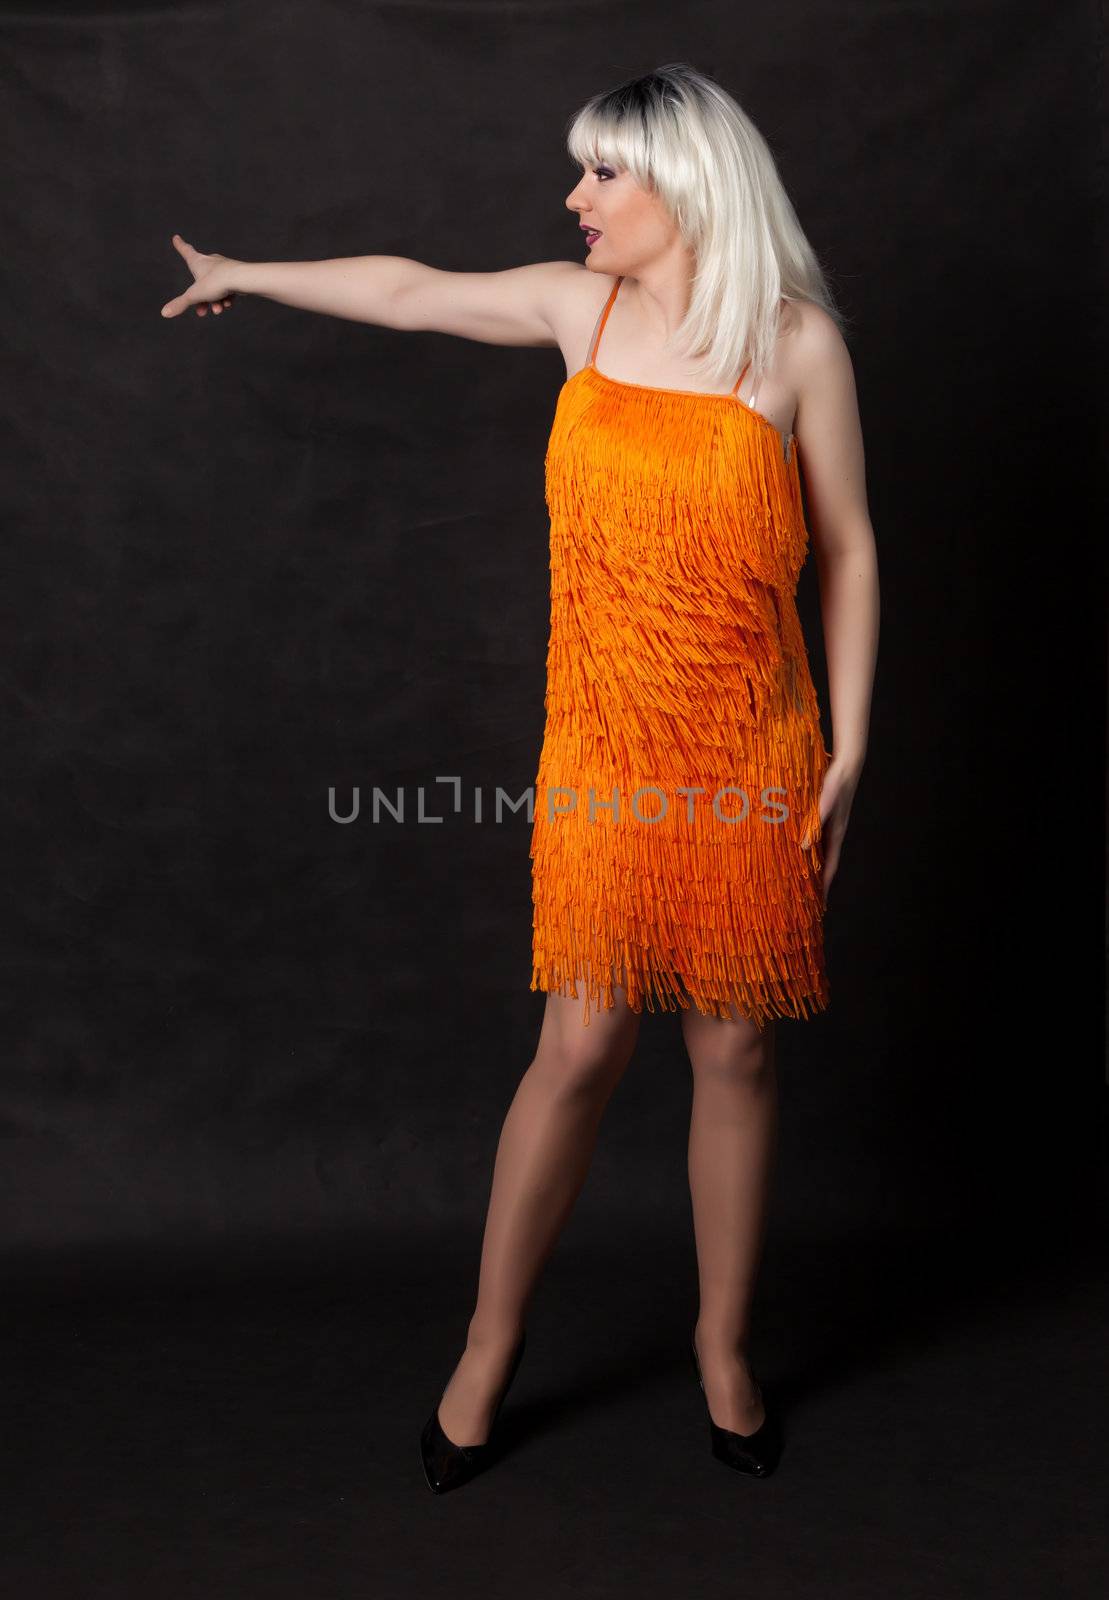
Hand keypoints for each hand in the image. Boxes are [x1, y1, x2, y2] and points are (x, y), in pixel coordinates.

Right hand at [160, 234, 241, 318]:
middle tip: (201, 312)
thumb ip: (180, 304)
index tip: (176, 237)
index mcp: (197, 261)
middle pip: (201, 280)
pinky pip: (227, 288)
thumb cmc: (217, 282)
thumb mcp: (195, 295)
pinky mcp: (236, 275)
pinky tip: (228, 305)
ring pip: (215, 286)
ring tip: (218, 310)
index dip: (180, 245)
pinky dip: (226, 298)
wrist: (242, 279)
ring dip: (215, 301)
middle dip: (201, 298)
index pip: (185, 250)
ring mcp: (224, 267)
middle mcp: (210, 262)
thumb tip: (164, 313)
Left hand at [805, 755, 861, 908]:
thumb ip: (816, 821)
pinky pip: (815, 838)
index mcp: (836, 832)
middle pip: (825, 862)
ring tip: (801, 880)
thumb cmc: (838, 781)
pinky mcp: (825, 816)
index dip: (826, 885)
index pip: (830, 866)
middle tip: (808, 898)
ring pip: (820, 851)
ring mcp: (830, 825)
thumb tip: (805, 846)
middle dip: (819, 880)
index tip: (821, 903)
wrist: (848, 764)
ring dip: (813, 865)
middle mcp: (834, 832)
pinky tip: (799, 850)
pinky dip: (809, 848)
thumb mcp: (827, 800)